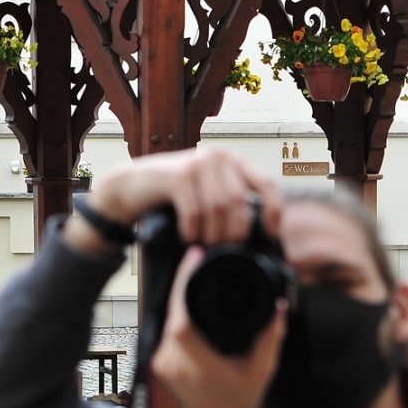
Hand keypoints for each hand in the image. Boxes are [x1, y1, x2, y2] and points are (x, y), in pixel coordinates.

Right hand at [64, 146, 281, 254]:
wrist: (133, 186)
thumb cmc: (175, 196)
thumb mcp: (210, 193)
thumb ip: (234, 202)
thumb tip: (265, 231)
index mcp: (233, 162)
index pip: (267, 184)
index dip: (274, 210)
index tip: (272, 234)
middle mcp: (219, 157)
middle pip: (240, 203)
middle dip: (236, 232)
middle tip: (226, 250)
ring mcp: (198, 163)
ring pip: (219, 208)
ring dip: (214, 234)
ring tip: (206, 246)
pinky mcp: (177, 175)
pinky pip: (195, 211)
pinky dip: (193, 230)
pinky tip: (188, 237)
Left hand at [151, 246, 287, 407]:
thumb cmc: (238, 401)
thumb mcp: (262, 368)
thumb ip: (271, 336)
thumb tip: (279, 307)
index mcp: (194, 359)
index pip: (181, 313)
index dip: (185, 282)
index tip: (194, 258)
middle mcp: (171, 358)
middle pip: (173, 310)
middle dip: (185, 283)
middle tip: (198, 259)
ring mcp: (160, 360)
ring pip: (167, 317)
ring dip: (181, 299)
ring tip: (196, 276)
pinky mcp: (158, 360)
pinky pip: (166, 328)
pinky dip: (179, 314)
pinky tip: (191, 303)